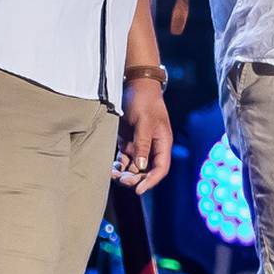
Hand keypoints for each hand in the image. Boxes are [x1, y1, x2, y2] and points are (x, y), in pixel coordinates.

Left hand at [114, 77, 172, 194]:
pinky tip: (110, 168)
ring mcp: (140, 144)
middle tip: (122, 180)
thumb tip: (141, 167)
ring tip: (113, 175)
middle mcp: (152, 146)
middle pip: (146, 171)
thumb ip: (142, 144)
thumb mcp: (144, 121)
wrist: (136, 83)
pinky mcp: (128, 141)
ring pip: (134, 167)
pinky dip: (118, 166)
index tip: (138, 190)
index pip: (160, 168)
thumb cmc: (144, 100)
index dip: (151, 181)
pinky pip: (124, 159)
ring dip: (125, 174)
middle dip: (136, 178)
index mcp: (162, 142)